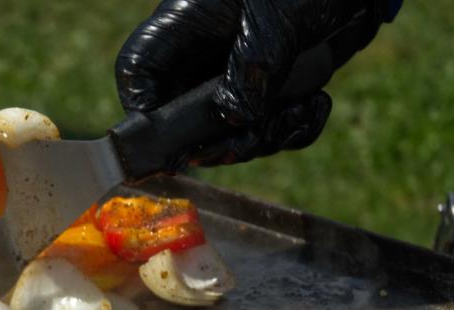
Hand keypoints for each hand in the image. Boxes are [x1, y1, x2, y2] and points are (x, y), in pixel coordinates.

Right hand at [115, 0, 387, 164]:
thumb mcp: (279, 21)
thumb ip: (253, 70)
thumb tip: (233, 120)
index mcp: (187, 25)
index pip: (139, 71)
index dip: (143, 111)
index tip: (171, 143)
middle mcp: (203, 55)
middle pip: (180, 118)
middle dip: (217, 141)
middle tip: (249, 140)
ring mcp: (234, 75)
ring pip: (225, 132)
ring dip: (262, 138)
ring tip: (298, 111)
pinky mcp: (268, 90)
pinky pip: (265, 128)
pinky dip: (291, 130)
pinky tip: (314, 105)